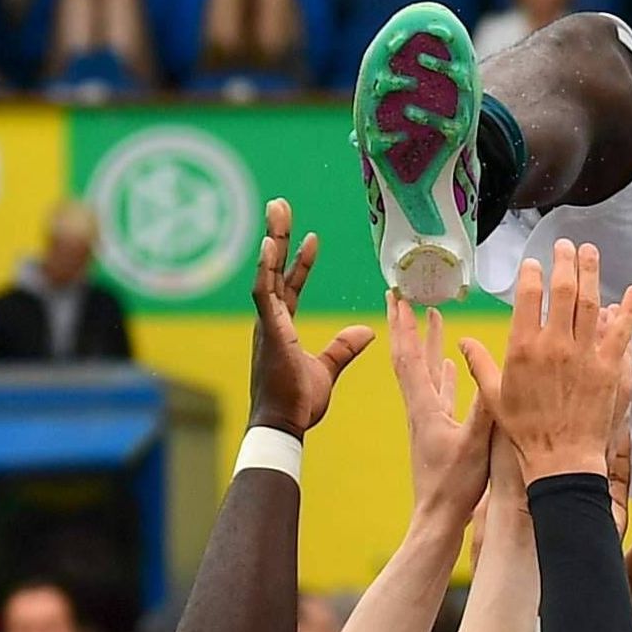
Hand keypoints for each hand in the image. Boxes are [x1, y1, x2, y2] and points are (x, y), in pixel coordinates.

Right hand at [247, 200, 377, 436]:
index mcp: (281, 328)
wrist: (284, 426)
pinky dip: (266, 269)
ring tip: (277, 210)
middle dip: (277, 236)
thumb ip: (343, 347)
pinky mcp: (269, 332)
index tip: (312, 238)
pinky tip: (270, 245)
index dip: (299, 263)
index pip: (290, 286)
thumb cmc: (297, 403)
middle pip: (274, 270)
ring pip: (267, 273)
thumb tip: (366, 330)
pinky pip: (265, 294)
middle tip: (280, 205)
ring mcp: (267, 325)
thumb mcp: (326, 370)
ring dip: (272, 240)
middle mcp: (270, 321)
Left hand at [386, 302, 492, 525]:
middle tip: (403, 295)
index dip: (402, 325)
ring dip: (427, 342)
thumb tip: (489, 370)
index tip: (395, 296)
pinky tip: (453, 365)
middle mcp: (423, 406)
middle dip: (407, 324)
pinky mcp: (441, 430)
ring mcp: (431, 418)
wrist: (438, 518)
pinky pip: (442, 391)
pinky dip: (445, 372)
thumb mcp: (475, 442)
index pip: (409, 355)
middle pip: (411, 356)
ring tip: (431, 316)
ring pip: (427, 370)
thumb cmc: (455, 485)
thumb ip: (483, 407)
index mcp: (425, 405)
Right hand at [461, 240, 631, 481]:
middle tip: (566, 246)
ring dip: (591, 273)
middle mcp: (555, 344)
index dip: (532, 273)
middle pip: (562, 290)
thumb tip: (464, 340)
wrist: (560, 459)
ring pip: (590, 302)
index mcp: (524, 347)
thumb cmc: (524, 431)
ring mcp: (585, 354)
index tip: (534, 262)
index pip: (528, 296)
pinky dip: (629, 310)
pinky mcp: (609, 367)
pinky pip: (621, 331)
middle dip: (564, 261)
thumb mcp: (495, 396)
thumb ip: (481, 363)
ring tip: (590, 252)